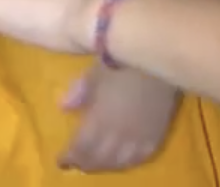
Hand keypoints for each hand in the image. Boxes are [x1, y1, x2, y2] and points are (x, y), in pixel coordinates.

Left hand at [59, 63, 180, 172]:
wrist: (158, 55)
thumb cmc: (121, 60)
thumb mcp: (93, 74)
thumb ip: (78, 92)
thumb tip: (64, 107)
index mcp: (100, 121)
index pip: (81, 148)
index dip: (70, 157)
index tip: (61, 160)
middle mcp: (120, 135)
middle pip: (100, 159)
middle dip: (86, 163)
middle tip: (77, 163)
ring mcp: (140, 136)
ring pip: (120, 162)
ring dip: (106, 165)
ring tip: (97, 163)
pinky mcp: (158, 132)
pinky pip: (143, 156)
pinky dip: (129, 161)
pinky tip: (123, 159)